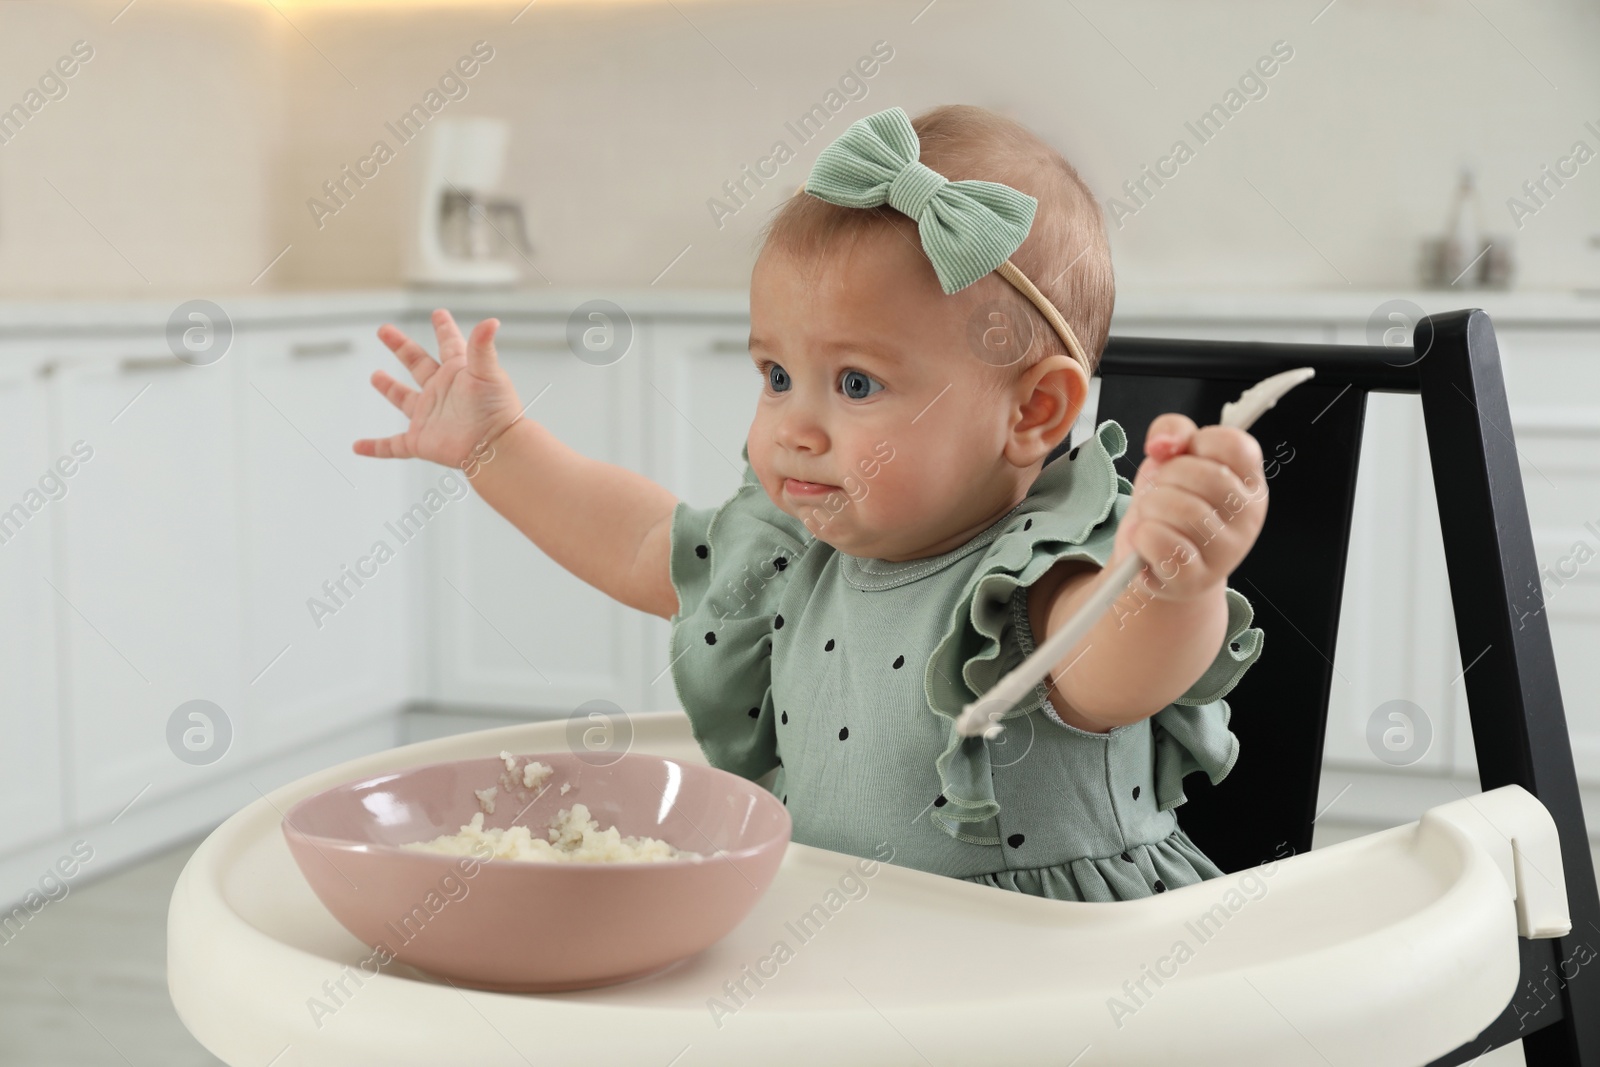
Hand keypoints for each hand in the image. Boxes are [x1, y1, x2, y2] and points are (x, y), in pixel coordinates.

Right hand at [353, 309, 524, 470]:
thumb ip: (482, 346)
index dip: (443, 329)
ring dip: (390, 389)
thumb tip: (491, 321)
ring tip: (376, 376)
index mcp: (458, 373)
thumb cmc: (497, 411)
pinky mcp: (421, 441)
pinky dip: (376, 447)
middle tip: (385, 331)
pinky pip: (393, 446)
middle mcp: (442, 392)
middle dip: (401, 347)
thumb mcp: (488, 373)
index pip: (449, 344)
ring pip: (405, 399)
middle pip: (417, 364)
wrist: (496, 448)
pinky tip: (359, 446)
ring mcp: (430, 416)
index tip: (438, 314)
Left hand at [1109, 413, 1267, 601]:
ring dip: (1151, 507)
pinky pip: (1162, 544)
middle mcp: (1247, 517)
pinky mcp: (1193, 579)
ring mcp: (1225, 551)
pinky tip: (1146, 540)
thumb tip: (1163, 443)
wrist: (1152, 561)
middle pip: (1204, 475)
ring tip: (1152, 517)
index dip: (1197, 443)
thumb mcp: (1170, 459)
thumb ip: (1172, 431)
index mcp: (1249, 482)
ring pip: (1181, 509)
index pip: (1234, 444)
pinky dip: (1142, 536)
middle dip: (1167, 477)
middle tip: (1161, 492)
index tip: (1184, 458)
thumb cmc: (1168, 505)